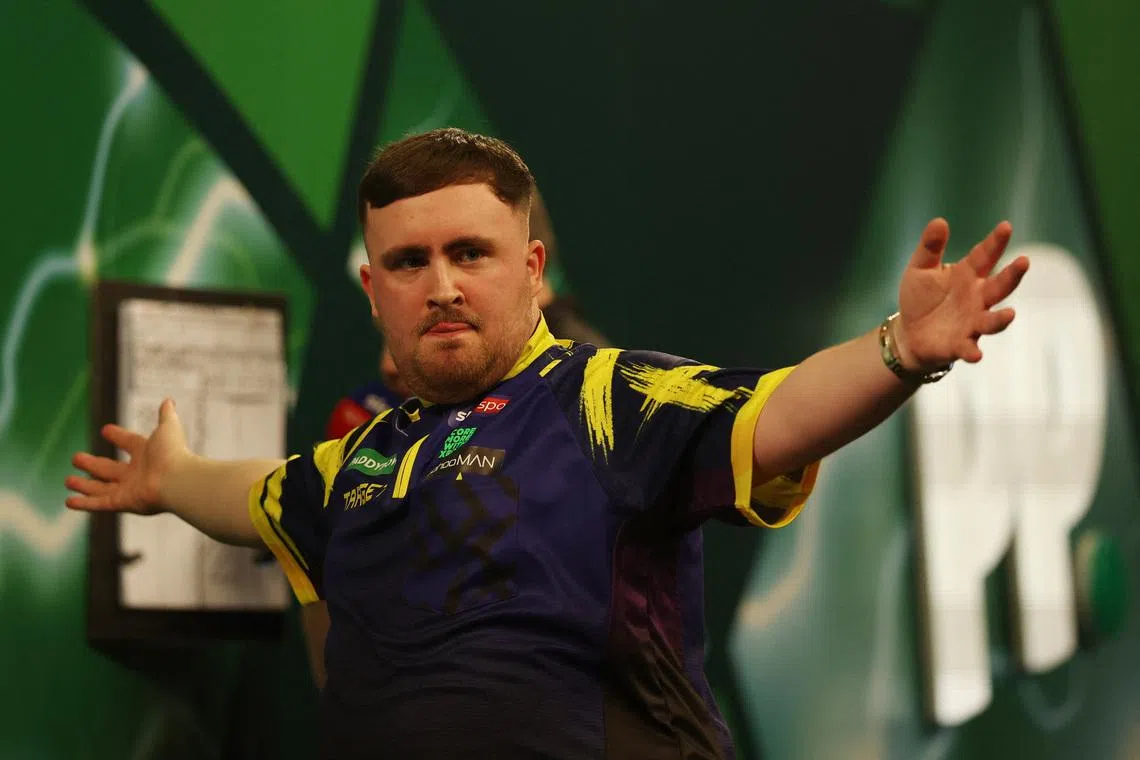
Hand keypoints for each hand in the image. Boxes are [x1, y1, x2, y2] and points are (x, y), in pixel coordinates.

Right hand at [65, 398, 190, 514]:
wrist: (178, 480)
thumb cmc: (173, 453)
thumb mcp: (168, 428)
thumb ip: (166, 415)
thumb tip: (168, 400)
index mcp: (147, 454)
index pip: (129, 442)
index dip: (118, 436)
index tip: (106, 430)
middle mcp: (137, 473)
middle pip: (109, 469)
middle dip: (92, 464)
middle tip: (75, 457)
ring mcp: (129, 490)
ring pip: (101, 488)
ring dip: (84, 485)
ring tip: (68, 480)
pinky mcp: (123, 503)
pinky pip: (100, 504)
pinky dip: (84, 503)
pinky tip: (69, 501)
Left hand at [894, 218, 1029, 371]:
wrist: (909, 333)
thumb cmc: (921, 298)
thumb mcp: (920, 269)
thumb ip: (930, 247)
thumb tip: (939, 221)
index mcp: (968, 274)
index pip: (985, 255)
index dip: (995, 242)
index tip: (1006, 226)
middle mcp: (977, 297)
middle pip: (999, 286)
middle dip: (1012, 275)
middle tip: (1024, 261)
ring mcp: (972, 322)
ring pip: (992, 320)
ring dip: (1001, 319)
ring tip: (1011, 314)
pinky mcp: (960, 344)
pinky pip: (969, 347)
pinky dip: (972, 351)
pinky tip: (975, 355)